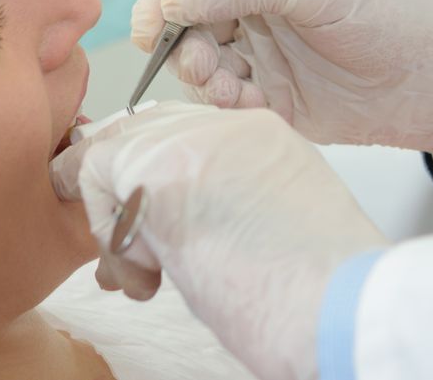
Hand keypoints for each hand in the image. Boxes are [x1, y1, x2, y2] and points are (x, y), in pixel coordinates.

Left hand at [52, 102, 386, 379]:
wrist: (341, 306)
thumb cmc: (322, 292)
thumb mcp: (277, 225)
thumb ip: (226, 205)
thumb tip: (173, 223)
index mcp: (264, 137)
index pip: (183, 134)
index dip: (153, 180)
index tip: (148, 229)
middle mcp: (228, 125)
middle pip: (142, 130)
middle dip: (123, 190)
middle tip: (133, 255)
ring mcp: (194, 138)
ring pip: (113, 152)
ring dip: (114, 221)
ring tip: (148, 277)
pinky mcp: (159, 166)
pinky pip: (91, 177)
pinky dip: (104, 231)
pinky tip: (144, 275)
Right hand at [134, 0, 432, 164]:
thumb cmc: (384, 13)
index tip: (150, 27)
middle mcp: (250, 12)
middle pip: (184, 26)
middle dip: (182, 46)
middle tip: (202, 65)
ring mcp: (259, 58)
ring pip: (201, 69)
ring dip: (204, 80)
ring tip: (232, 88)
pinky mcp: (271, 104)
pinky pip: (227, 107)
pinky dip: (229, 109)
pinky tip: (254, 107)